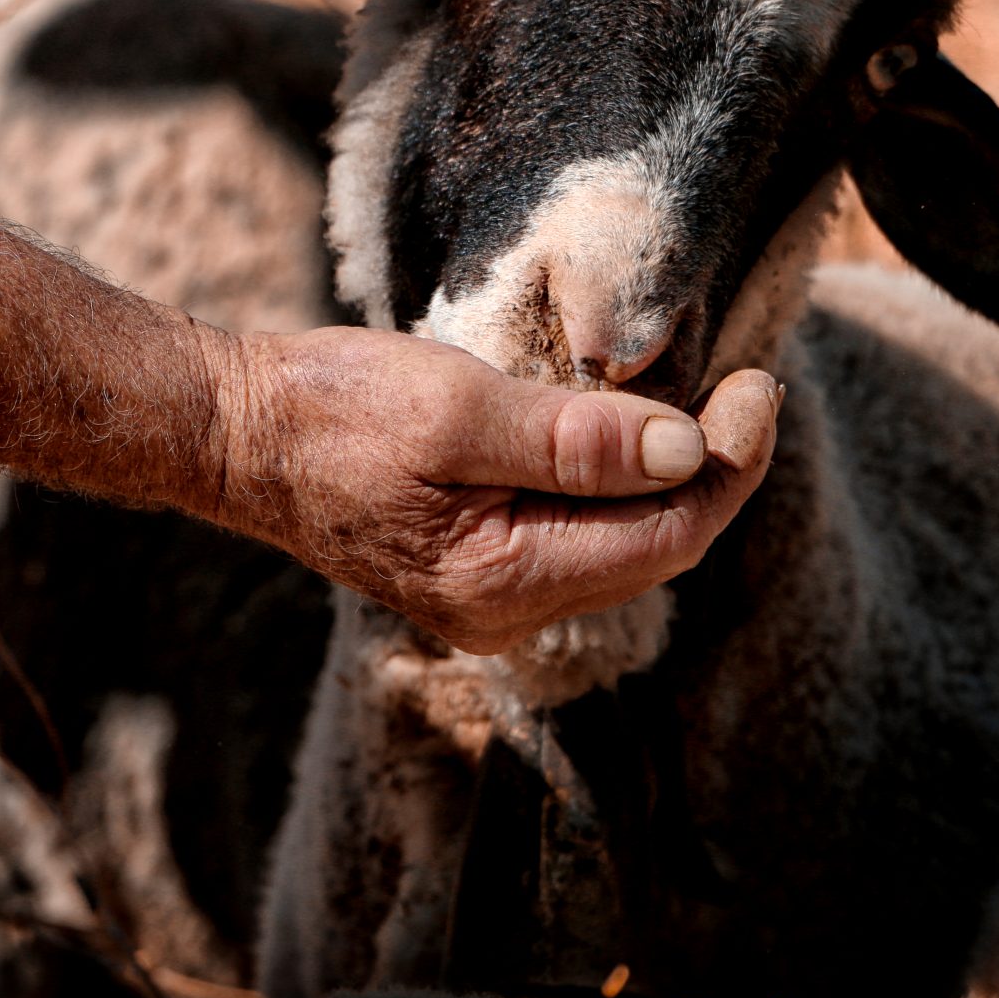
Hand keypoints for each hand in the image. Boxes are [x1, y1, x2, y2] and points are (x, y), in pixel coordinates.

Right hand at [209, 326, 779, 653]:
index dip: (729, 465)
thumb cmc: (333, 410)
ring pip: (625, 543)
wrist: (238, 432)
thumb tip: (689, 452)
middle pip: (657, 549)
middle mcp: (508, 610)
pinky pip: (583, 533)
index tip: (760, 387)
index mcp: (504, 582)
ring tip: (710, 401)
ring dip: (674, 477)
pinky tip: (638, 431)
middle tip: (751, 387)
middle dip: (714, 471)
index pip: (667, 538)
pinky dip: (623, 482)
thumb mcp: (458, 411)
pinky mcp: (482, 565)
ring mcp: (494, 595)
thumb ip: (576, 439)